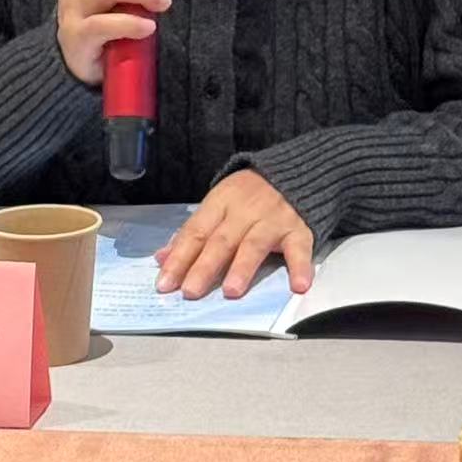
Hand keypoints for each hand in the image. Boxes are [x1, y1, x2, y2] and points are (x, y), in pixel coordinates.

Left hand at [155, 171, 312, 300]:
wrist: (293, 170)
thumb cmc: (249, 195)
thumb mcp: (218, 204)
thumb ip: (193, 233)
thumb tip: (162, 259)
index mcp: (220, 203)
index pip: (196, 232)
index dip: (179, 258)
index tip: (165, 284)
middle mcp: (244, 211)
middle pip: (221, 240)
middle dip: (204, 266)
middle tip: (190, 291)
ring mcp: (272, 219)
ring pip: (254, 244)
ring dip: (242, 268)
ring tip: (231, 291)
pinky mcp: (299, 229)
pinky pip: (299, 249)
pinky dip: (299, 267)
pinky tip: (298, 286)